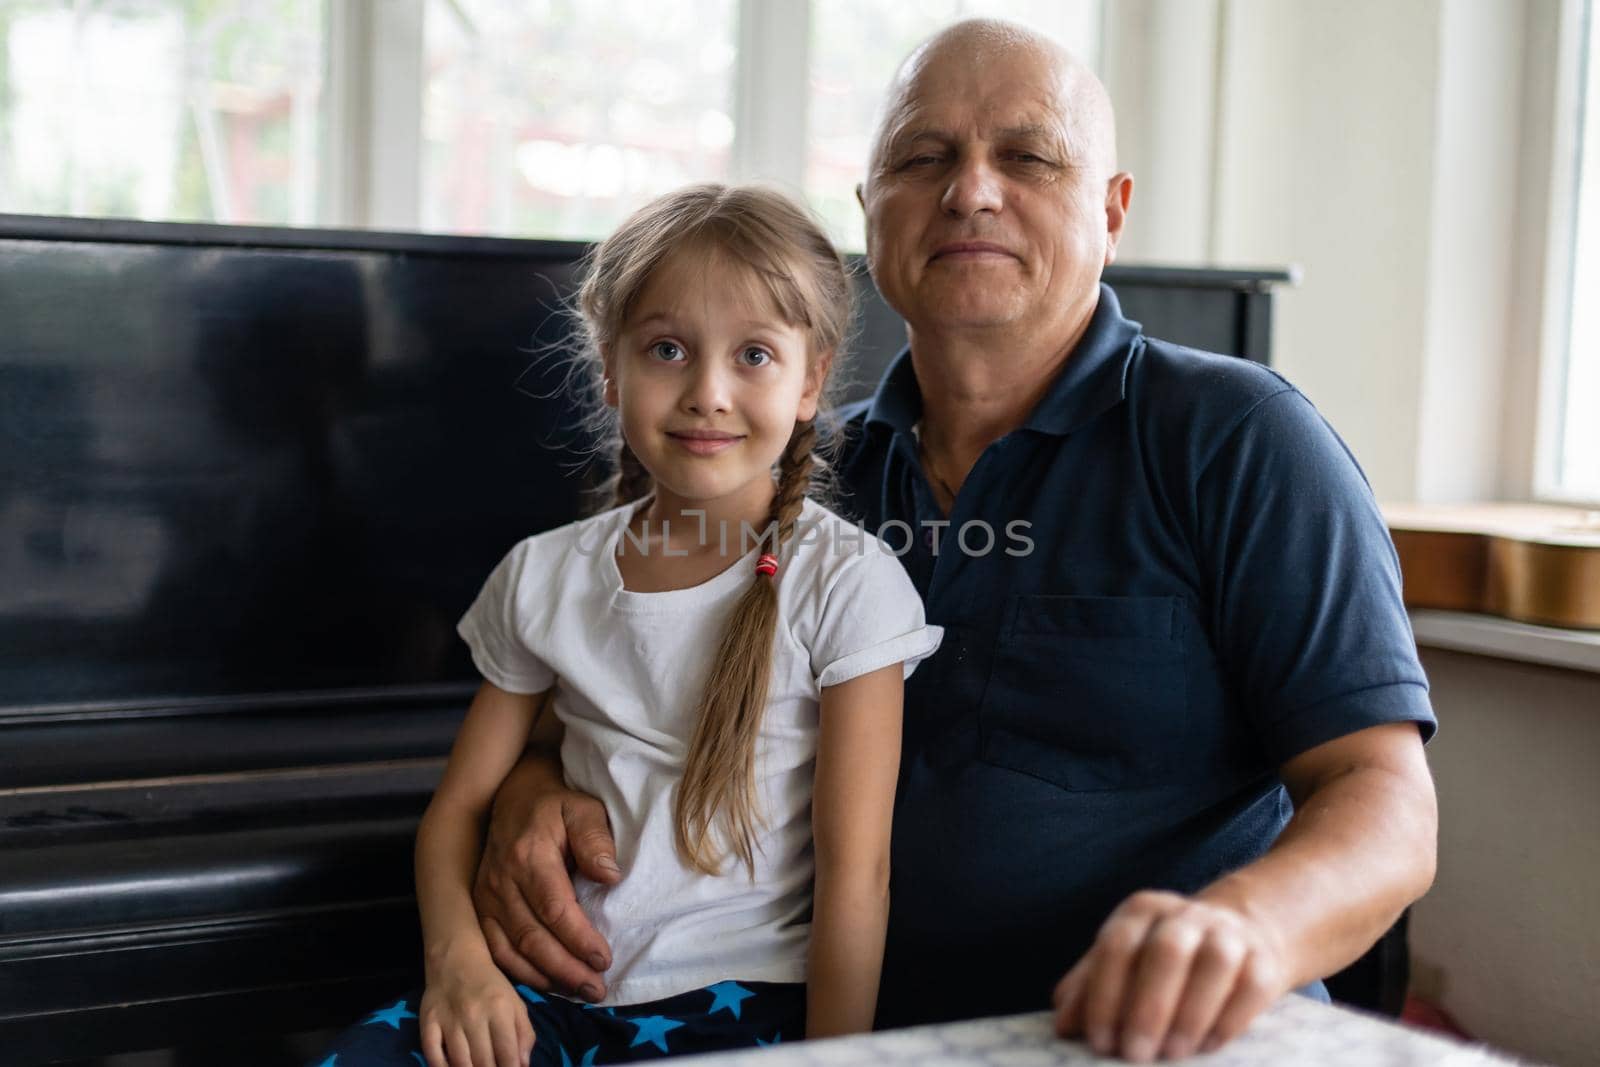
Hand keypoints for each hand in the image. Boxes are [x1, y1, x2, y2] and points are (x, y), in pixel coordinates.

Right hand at [420, 952, 533, 1066]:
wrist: (456, 958)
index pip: (508, 1054)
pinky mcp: (428, 1022)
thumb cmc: (491, 985)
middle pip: (484, 1062)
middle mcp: (474, 1015)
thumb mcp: (515, 1003)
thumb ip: (524, 1033)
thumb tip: (523, 1064)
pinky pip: (433, 1055)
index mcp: (500, 1009)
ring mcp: (449, 1020)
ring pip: (460, 1063)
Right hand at [473, 755, 622, 999]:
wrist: (514, 796)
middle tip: (597, 988)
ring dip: (545, 977)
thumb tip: (610, 877)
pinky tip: (547, 982)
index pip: (555, 909)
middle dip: (566, 969)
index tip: (604, 959)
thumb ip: (596, 840)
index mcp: (529, 856)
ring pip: (511, 949)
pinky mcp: (480, 907)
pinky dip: (520, 972)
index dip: (579, 939)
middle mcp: (501, 881)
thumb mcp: (583, 810)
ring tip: (579, 992)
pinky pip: (495, 949)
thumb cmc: (556, 806)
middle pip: (532, 937)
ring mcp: (486, 896)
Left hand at [1052, 890, 1292, 1061]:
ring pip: (1214, 964)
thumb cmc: (1163, 961)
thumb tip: (1064, 1026)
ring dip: (1190, 1014)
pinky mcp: (1263, 959)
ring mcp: (1228, 933)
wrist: (1238, 936)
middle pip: (1166, 951)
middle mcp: (1185, 914)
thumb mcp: (1123, 964)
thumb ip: (1089, 989)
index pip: (1117, 946)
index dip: (1105, 995)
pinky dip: (1229, 1019)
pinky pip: (1251, 986)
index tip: (1100, 1043)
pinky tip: (1209, 1047)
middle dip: (1147, 1007)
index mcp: (1141, 911)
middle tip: (1135, 1055)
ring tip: (1173, 1055)